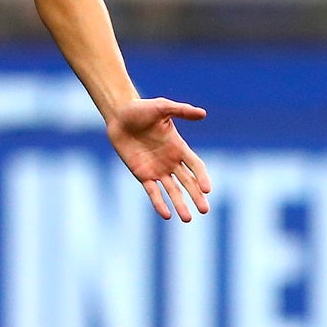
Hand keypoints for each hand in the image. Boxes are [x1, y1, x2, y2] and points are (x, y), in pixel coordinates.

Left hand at [106, 97, 211, 221]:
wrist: (120, 116)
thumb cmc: (141, 109)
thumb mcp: (162, 107)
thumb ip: (181, 111)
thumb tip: (202, 113)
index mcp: (179, 147)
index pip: (195, 166)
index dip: (202, 177)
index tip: (207, 189)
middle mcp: (171, 161)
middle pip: (187, 182)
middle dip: (196, 196)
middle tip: (205, 210)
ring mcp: (157, 169)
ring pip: (173, 191)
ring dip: (181, 204)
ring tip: (188, 218)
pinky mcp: (143, 174)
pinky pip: (153, 191)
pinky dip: (159, 203)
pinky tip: (167, 214)